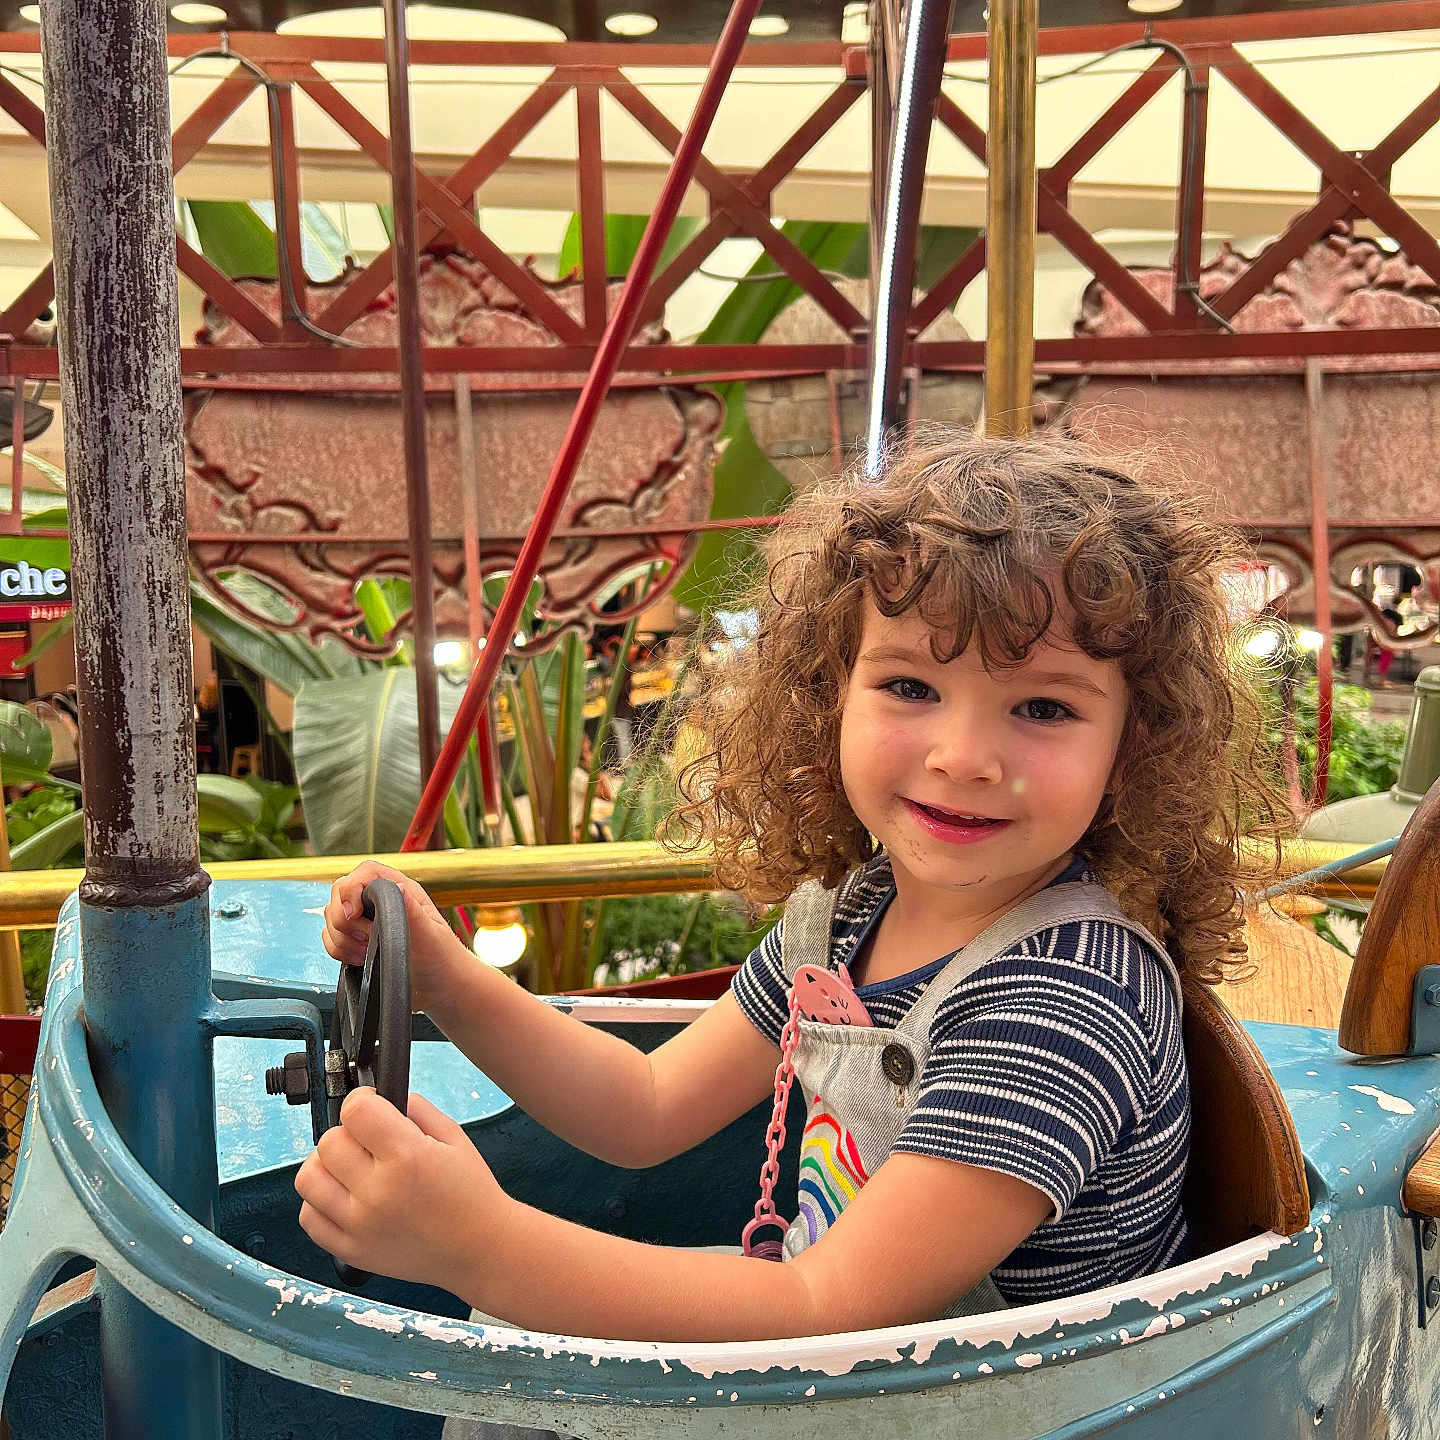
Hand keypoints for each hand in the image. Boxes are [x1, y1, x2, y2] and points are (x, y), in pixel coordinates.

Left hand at [295, 1088, 503, 1295]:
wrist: (479, 1248)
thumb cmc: (470, 1193)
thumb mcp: (454, 1136)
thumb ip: (416, 1108)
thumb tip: (382, 1097)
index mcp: (407, 1157)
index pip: (356, 1111)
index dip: (362, 1100)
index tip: (371, 1106)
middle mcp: (378, 1191)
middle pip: (328, 1141)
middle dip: (348, 1132)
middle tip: (368, 1141)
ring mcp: (359, 1225)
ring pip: (309, 1178)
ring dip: (327, 1165)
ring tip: (350, 1168)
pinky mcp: (350, 1251)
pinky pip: (309, 1217)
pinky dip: (321, 1202)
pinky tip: (346, 1197)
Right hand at [322, 861, 464, 1014]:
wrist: (439, 988)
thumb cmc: (442, 959)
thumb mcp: (431, 934)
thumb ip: (413, 911)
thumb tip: (399, 887)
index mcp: (401, 891)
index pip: (365, 873)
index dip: (351, 889)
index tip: (353, 913)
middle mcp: (381, 902)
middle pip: (340, 893)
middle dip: (347, 920)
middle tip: (368, 939)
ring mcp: (366, 921)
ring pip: (332, 917)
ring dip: (344, 939)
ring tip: (368, 951)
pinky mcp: (355, 942)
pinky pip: (330, 939)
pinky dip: (338, 951)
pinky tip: (360, 959)